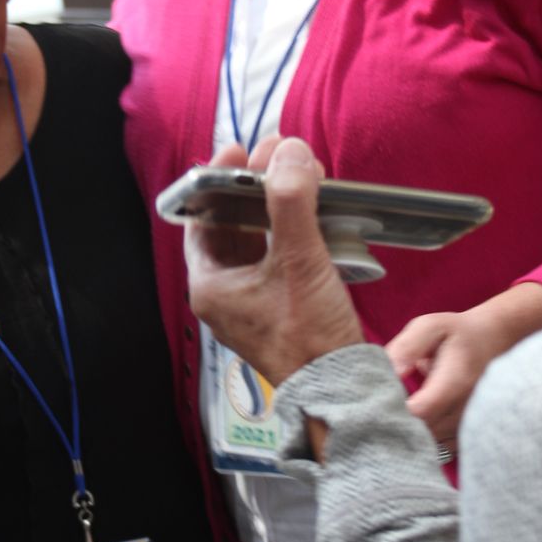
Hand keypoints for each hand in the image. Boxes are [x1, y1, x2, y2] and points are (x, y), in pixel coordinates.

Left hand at [184, 137, 362, 387]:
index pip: (201, 218)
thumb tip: (289, 153)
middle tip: (279, 154)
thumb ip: (291, 203)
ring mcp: (251, 302)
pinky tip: (312, 210)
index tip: (240, 151)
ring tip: (302, 173)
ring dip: (276, 205)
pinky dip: (290, 231)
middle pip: (231, 225)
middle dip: (256, 186)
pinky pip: (276, 257)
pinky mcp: (278, 308)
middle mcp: (223, 294)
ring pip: (255, 239)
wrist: (341, 390)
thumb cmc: (310, 335)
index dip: (218, 180)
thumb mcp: (299, 261)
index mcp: (210, 285)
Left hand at [386, 281, 541, 444]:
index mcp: (456, 382)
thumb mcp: (431, 326)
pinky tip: (419, 422)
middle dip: (400, 424)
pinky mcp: (474, 433)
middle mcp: (469, 408)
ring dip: (414, 433)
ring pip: (434, 443)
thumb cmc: (457, 334)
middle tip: (383, 409)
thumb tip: (393, 370)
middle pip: (426, 432)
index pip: (422, 411)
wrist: (495, 342)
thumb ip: (408, 346)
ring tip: (400, 413)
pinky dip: (429, 439)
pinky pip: (446, 447)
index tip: (380, 402)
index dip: (396, 411)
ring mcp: (475, 424)